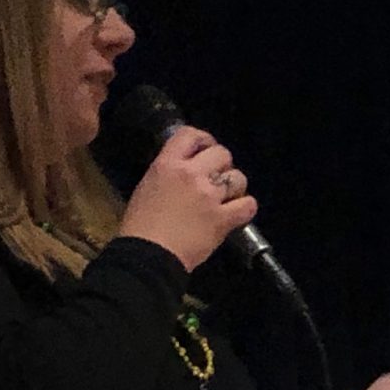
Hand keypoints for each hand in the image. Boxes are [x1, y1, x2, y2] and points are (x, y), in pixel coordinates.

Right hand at [118, 127, 257, 272]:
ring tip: (226, 197)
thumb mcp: (147, 185)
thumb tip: (185, 170)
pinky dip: (246, 208)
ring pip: (238, 177)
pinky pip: (248, 205)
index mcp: (167, 164)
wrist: (149, 255)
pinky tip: (237, 212)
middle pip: (222, 153)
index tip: (206, 149)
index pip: (190, 134)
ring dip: (235, 186)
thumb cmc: (141, 225)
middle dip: (222, 164)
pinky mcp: (222, 219)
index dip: (204, 139)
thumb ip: (168, 172)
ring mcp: (209, 196)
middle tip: (216, 178)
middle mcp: (191, 174)